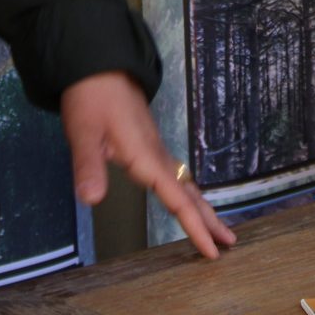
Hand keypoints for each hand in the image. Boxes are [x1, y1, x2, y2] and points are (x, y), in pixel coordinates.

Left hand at [60, 70, 236, 260]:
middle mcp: (157, 155)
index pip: (177, 199)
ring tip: (217, 228)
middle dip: (209, 219)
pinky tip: (186, 197)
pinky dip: (187, 192)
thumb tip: (92, 200)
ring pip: (185, 183)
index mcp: (146, 157)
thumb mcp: (83, 133)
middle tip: (230, 244)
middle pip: (190, 192)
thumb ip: (88, 166)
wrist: (99, 64)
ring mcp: (155, 148)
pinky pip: (176, 174)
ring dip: (202, 207)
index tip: (212, 251)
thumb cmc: (91, 97)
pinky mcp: (149, 144)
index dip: (194, 226)